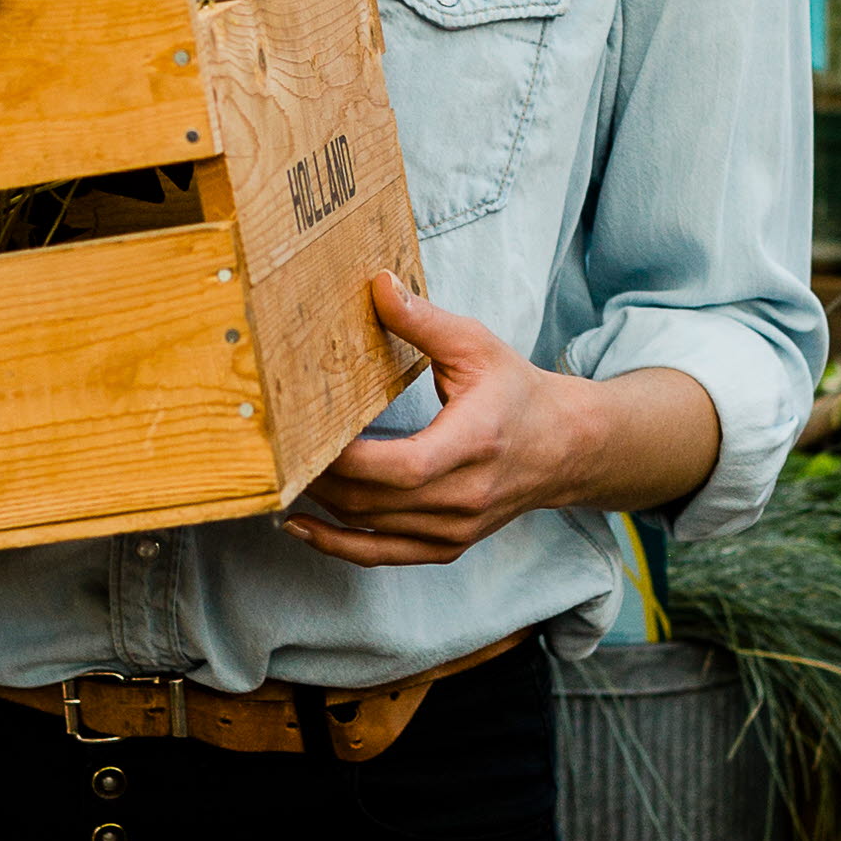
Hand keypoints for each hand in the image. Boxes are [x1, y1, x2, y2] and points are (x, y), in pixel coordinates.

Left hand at [282, 275, 717, 567]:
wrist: (564, 447)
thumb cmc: (517, 392)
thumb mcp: (475, 345)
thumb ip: (422, 320)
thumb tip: (377, 284)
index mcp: (473, 445)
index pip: (399, 467)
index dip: (346, 459)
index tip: (302, 436)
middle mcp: (465, 497)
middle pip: (374, 503)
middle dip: (320, 480)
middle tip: (276, 451)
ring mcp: (456, 530)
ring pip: (371, 531)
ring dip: (322, 508)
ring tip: (280, 479)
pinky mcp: (448, 546)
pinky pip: (383, 557)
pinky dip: (339, 545)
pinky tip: (302, 526)